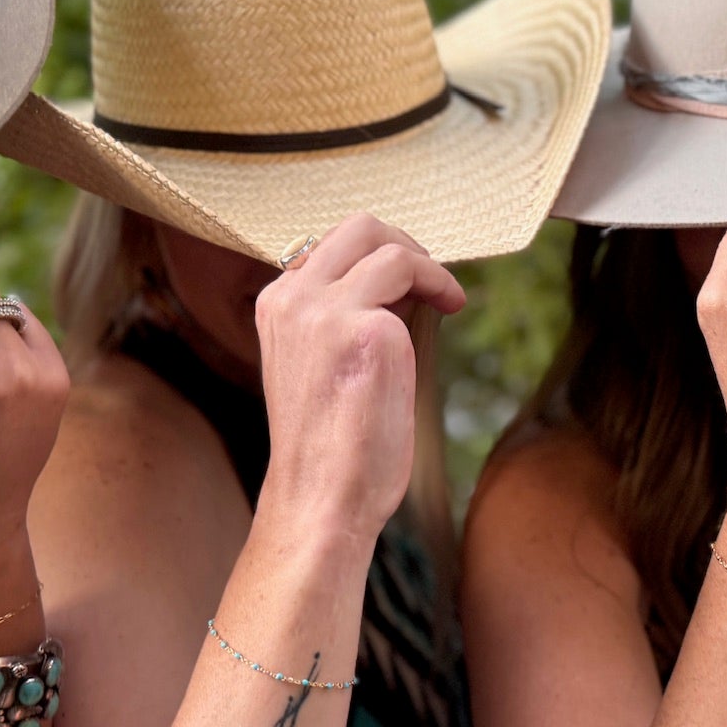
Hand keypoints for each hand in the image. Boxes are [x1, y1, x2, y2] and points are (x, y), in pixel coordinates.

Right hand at [254, 214, 464, 548]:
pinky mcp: (365, 330)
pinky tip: (451, 310)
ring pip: (387, 246)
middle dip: (404, 242)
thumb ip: (344, 317)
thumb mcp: (320, 362)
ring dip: (428, 265)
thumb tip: (400, 281)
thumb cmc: (328, 445)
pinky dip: (438, 288)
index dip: (374, 257)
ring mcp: (324, 311)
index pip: (330, 248)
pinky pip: (412, 282)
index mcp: (275, 306)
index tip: (406, 280)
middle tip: (431, 276)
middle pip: (357, 228)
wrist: (322, 498)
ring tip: (447, 295)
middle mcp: (292, 298)